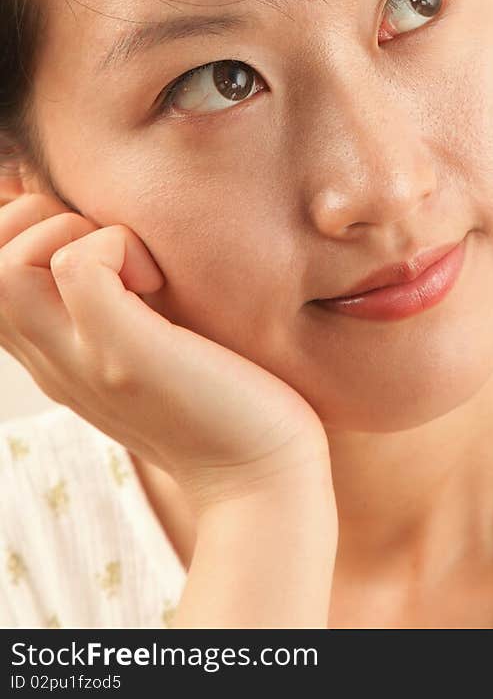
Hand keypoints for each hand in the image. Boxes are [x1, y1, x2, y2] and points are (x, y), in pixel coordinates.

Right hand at [0, 188, 333, 516]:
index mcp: (53, 352)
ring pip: (4, 268)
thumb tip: (116, 237)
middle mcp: (53, 357)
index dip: (21, 234)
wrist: (258, 478)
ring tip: (128, 261)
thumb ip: (120, 302)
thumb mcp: (150, 343)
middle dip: (35, 222)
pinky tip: (157, 279)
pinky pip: (77, 268)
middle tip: (107, 244)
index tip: (90, 240)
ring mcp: (82, 359)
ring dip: (65, 232)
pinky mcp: (124, 356)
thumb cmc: (222, 399)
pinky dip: (115, 246)